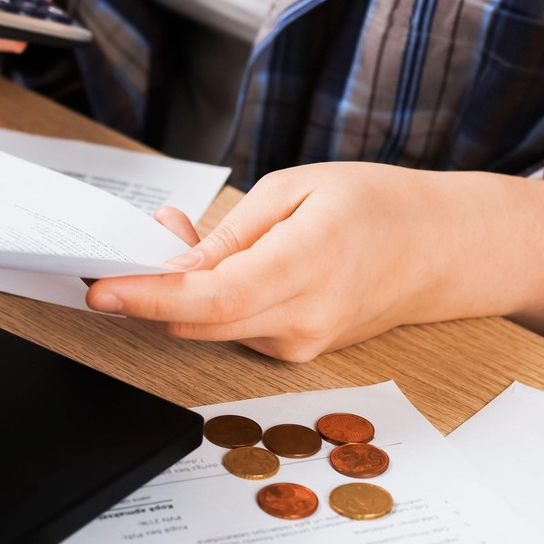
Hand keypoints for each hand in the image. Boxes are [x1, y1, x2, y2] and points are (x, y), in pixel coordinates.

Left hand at [85, 163, 543, 361]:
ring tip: (178, 236)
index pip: (209, 298)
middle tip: (125, 243)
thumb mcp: (295, 191)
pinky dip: (206, 301)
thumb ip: (229, 236)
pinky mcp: (297, 352)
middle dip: (147, 289)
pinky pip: (231, 330)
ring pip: (208, 328)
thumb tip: (173, 266)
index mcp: (305, 266)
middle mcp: (301, 320)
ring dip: (177, 290)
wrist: (442, 250)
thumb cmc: (377, 206)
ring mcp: (300, 344)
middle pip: (196, 322)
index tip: (101, 290)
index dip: (147, 297)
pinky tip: (210, 264)